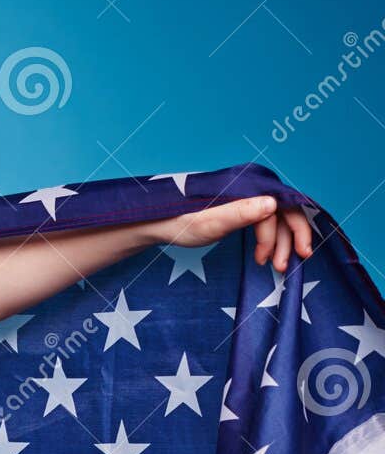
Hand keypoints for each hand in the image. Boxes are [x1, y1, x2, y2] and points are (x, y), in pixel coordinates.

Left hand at [155, 194, 313, 271]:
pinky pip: (263, 223)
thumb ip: (241, 212)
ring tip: (273, 266)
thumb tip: (273, 203)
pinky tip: (264, 256)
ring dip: (279, 244)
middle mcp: (250, 189)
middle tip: (284, 266)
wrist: (159, 224)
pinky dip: (268, 240)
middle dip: (289, 240)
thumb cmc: (180, 223)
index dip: (294, 231)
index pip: (283, 207)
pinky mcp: (239, 210)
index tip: (295, 256)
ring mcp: (245, 200)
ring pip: (274, 220)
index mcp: (247, 187)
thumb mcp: (210, 222)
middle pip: (283, 213)